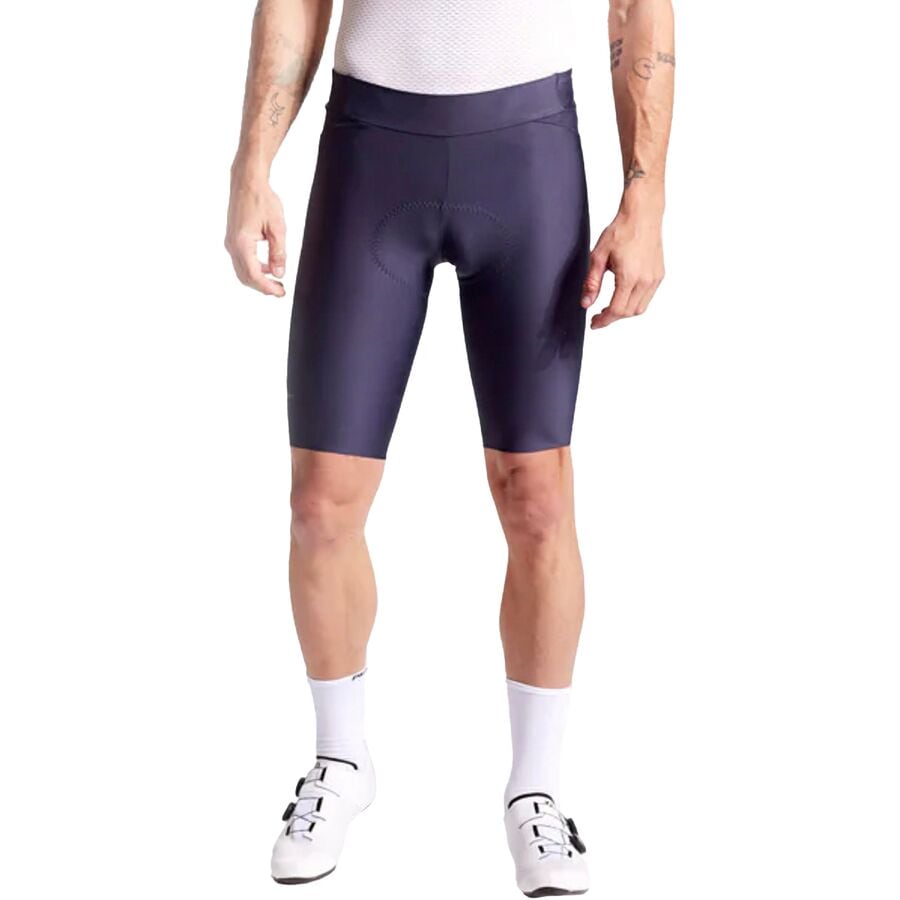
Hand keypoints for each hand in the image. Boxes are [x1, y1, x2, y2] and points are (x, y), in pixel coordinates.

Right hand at [224, 173, 286, 296]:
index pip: (254, 275)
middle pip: (245, 277)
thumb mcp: (277, 228)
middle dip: (263, 287)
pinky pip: (241, 261)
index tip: (281, 293)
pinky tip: (268, 267)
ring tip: (277, 281)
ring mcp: (230, 243)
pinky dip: (254, 268)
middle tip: (280, 291)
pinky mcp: (232, 239)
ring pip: (242, 271)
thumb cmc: (262, 200)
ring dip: (258, 279)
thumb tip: (279, 273)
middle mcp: (232, 245)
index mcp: (242, 244)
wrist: (247, 182)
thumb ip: (278, 253)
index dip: (268, 288)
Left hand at [580, 210, 664, 328]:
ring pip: (640, 308)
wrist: (642, 215)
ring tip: (610, 308)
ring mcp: (655, 278)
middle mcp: (646, 280)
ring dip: (624, 312)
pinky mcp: (659, 275)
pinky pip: (647, 298)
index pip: (616, 310)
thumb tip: (586, 303)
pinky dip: (635, 303)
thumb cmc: (621, 231)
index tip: (594, 323)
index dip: (604, 321)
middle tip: (599, 316)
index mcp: (629, 277)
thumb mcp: (598, 256)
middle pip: (628, 312)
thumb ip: (592, 283)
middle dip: (612, 318)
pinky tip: (623, 296)